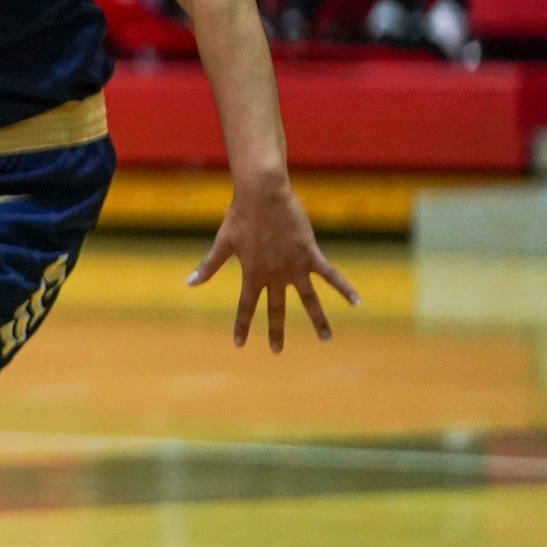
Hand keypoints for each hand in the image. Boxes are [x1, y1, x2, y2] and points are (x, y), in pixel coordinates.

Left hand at [187, 177, 358, 350]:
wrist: (263, 194)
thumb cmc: (240, 216)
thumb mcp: (223, 242)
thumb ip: (209, 266)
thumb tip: (188, 284)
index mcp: (252, 273)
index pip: (246, 306)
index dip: (242, 325)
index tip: (239, 344)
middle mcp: (274, 274)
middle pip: (276, 308)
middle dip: (276, 330)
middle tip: (277, 351)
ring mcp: (294, 266)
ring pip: (309, 299)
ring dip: (317, 320)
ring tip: (326, 339)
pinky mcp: (310, 254)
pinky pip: (331, 275)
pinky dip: (344, 288)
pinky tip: (357, 302)